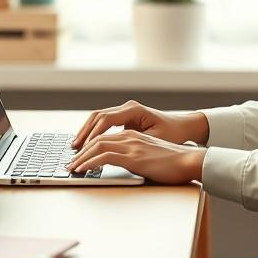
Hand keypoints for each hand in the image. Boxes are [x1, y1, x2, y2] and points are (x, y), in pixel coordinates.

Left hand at [66, 130, 206, 184]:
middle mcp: (130, 136)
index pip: (105, 138)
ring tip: (71, 168)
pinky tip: (82, 170)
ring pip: (97, 147)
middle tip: (70, 163)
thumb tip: (125, 165)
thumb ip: (137, 156)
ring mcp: (131, 146)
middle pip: (97, 140)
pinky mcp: (133, 157)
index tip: (79, 157)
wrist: (190, 161)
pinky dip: (89, 163)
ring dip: (81, 158)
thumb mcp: (151, 155)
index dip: (89, 146)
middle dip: (80, 152)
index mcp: (134, 135)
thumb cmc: (174, 162)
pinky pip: (104, 158)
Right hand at [71, 100, 208, 148]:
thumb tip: (113, 149)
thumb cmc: (172, 134)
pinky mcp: (125, 117)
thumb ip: (133, 142)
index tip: (84, 148)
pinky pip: (104, 123)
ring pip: (99, 118)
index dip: (93, 135)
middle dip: (84, 132)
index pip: (105, 120)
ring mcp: (125, 111)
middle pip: (98, 117)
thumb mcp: (153, 140)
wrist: (183, 127)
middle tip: (74, 148)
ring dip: (87, 131)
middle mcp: (127, 107)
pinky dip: (94, 132)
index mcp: (133, 110)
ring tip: (76, 146)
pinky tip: (87, 143)